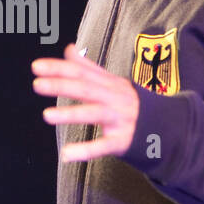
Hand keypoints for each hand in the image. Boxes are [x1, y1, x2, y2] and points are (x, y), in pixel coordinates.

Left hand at [32, 44, 138, 162]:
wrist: (166, 127)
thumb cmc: (131, 103)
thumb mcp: (113, 83)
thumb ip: (89, 67)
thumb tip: (68, 48)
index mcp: (110, 83)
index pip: (82, 71)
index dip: (59, 68)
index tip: (36, 67)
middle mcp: (115, 98)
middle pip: (86, 88)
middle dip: (61, 85)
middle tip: (37, 84)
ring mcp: (120, 119)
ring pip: (94, 114)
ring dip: (70, 113)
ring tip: (46, 115)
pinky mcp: (124, 141)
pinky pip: (103, 146)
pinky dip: (85, 150)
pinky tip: (66, 154)